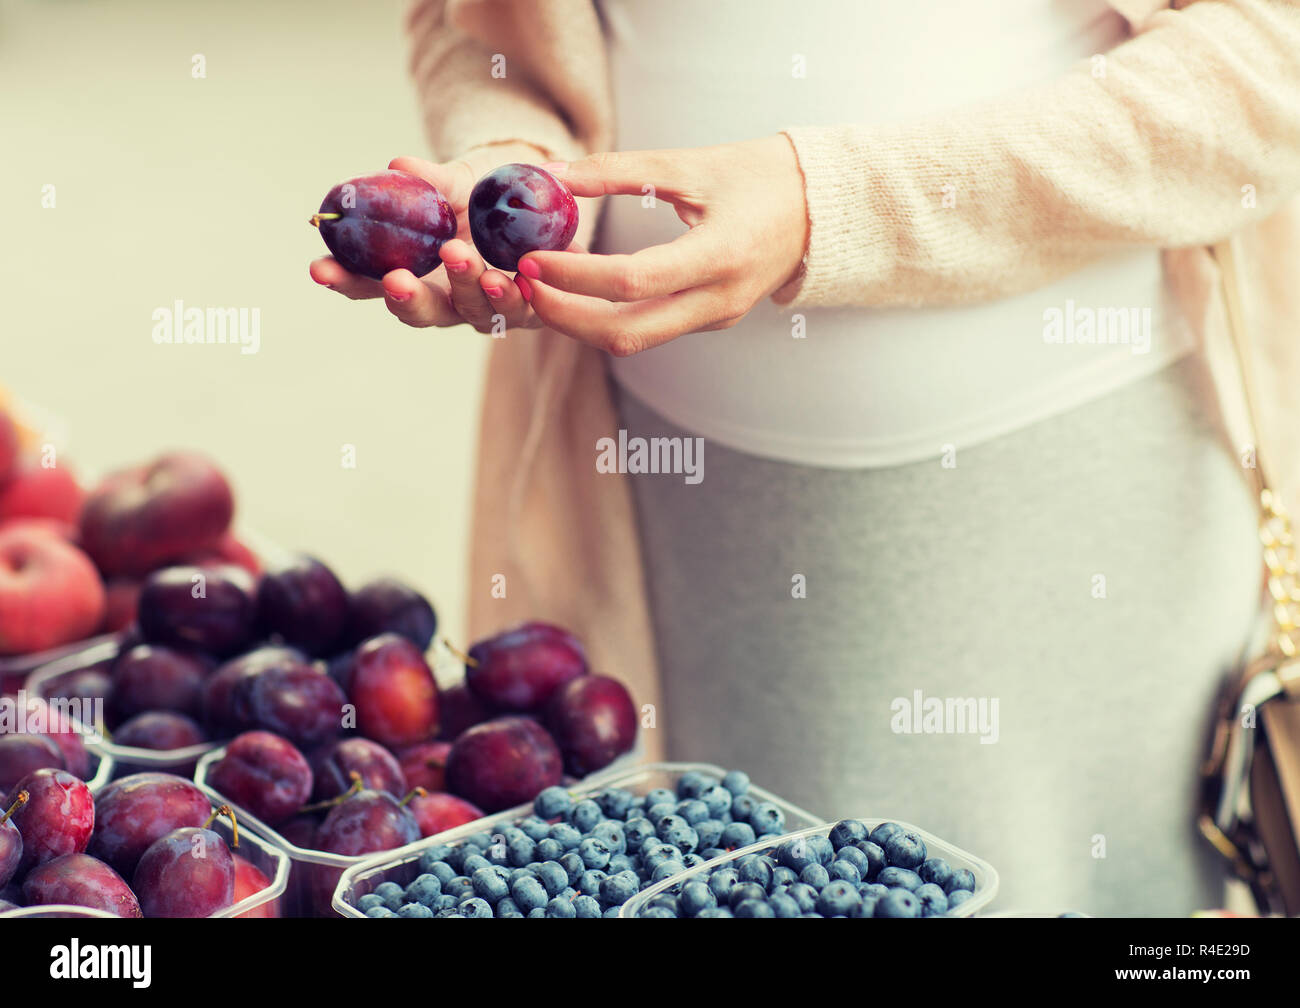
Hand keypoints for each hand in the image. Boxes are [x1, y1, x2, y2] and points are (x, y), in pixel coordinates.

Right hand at [308, 146, 554, 331]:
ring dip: (465, 287)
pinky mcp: (527, 309)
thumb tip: (398, 165)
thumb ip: (431, 181)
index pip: (369, 284)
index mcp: (413, 273)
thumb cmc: (486, 197)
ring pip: (470, 311)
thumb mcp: (458, 183)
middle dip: (405, 298)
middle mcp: (446, 300)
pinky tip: (511, 278)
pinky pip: (518, 309)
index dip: (344, 280)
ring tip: (461, 257)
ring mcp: (485, 309)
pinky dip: (512, 295)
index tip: (319, 268)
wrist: (541, 205)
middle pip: (417, 312)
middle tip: (395, 280)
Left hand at [514, 135, 808, 356]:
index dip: (577, 276)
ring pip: (634, 340)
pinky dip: (607, 316)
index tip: (532, 259)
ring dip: (581, 322)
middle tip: (523, 285)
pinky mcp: (710, 320)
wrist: (822, 209)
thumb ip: (620, 170)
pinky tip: (578, 289)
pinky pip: (649, 330)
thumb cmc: (760, 176)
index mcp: (721, 255)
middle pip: (625, 333)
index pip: (633, 282)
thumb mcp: (691, 163)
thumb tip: (553, 176)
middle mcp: (720, 299)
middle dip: (565, 316)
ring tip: (541, 286)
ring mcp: (716, 317)